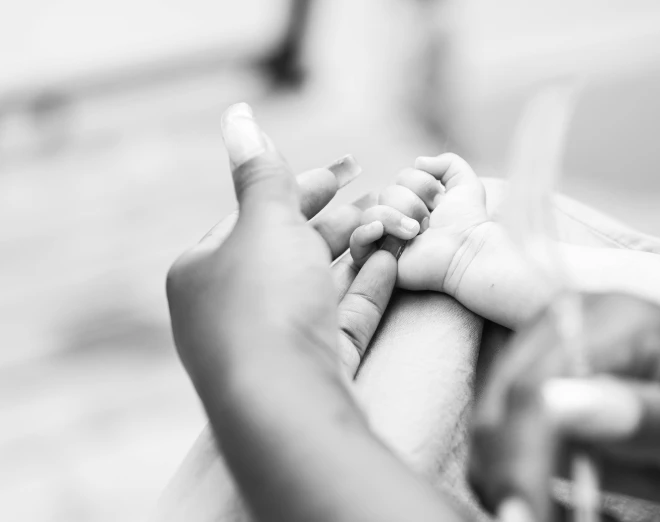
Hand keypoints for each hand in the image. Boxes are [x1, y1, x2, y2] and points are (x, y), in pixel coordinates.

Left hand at [168, 104, 396, 386]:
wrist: (284, 403)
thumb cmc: (264, 304)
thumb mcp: (265, 222)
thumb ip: (261, 172)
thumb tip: (238, 115)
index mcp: (204, 269)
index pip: (256, 215)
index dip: (304, 187)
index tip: (351, 168)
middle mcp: (232, 307)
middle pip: (292, 250)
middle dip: (340, 219)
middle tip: (381, 195)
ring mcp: (274, 342)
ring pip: (321, 284)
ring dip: (358, 251)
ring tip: (394, 222)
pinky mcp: (312, 366)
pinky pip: (342, 317)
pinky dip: (367, 287)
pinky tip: (393, 262)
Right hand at [350, 153, 491, 292]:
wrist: (467, 251)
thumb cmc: (469, 222)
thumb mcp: (465, 183)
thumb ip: (448, 162)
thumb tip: (418, 161)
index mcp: (416, 202)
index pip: (402, 178)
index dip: (422, 185)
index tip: (441, 202)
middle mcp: (400, 218)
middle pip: (387, 193)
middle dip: (411, 204)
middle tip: (430, 223)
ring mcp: (388, 239)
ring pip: (372, 212)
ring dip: (396, 218)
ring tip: (417, 233)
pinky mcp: (379, 260)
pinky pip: (355, 240)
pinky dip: (364, 232)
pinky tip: (381, 230)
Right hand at [470, 292, 659, 510]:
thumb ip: (647, 417)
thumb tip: (557, 408)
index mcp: (617, 322)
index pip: (538, 388)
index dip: (520, 455)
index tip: (524, 516)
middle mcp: (566, 319)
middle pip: (500, 403)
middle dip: (508, 475)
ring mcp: (545, 342)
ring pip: (488, 418)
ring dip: (506, 477)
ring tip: (557, 514)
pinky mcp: (533, 371)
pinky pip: (499, 426)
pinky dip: (512, 470)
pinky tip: (550, 494)